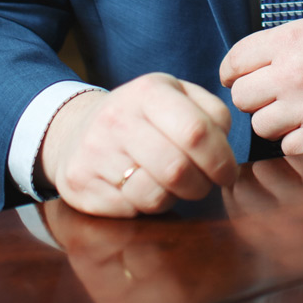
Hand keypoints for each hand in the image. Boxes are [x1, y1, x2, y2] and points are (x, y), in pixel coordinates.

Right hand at [39, 73, 238, 216]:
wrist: (74, 131)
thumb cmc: (140, 117)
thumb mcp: (175, 96)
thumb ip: (211, 112)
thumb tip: (225, 142)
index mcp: (148, 92)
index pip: (196, 132)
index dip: (221, 159)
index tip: (228, 172)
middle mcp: (117, 119)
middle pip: (177, 169)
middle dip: (201, 184)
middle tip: (204, 183)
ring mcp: (95, 153)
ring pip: (154, 196)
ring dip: (174, 197)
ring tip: (172, 184)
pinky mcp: (81, 185)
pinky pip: (130, 210)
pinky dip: (146, 206)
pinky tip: (142, 187)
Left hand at [219, 12, 302, 154]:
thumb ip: (284, 41)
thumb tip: (252, 61)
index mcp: (289, 40)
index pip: (234, 61)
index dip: (231, 72)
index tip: (235, 79)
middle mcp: (292, 74)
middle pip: (241, 97)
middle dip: (252, 98)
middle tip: (270, 97)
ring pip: (260, 126)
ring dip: (273, 121)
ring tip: (295, 112)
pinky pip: (288, 147)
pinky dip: (297, 140)